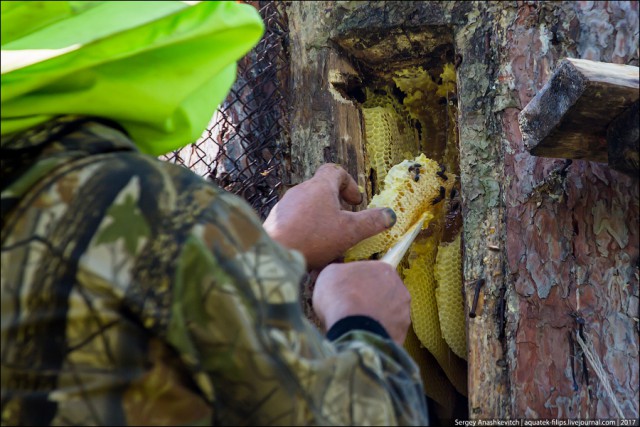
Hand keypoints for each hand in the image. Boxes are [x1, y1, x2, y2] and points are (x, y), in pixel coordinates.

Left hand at [263, 164, 395, 269]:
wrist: (274, 253)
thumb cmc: (313, 238)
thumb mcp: (350, 231)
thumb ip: (372, 222)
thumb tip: (390, 215)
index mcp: (320, 187)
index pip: (335, 171)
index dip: (349, 183)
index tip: (356, 202)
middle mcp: (300, 191)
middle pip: (322, 191)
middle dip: (337, 208)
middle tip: (346, 225)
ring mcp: (285, 206)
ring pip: (310, 210)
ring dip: (323, 223)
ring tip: (330, 246)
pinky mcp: (276, 222)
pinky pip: (297, 224)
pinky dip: (308, 234)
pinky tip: (313, 256)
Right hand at [312, 261, 410, 344]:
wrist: (350, 327)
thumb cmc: (339, 295)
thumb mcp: (330, 273)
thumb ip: (342, 272)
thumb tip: (342, 278)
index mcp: (385, 269)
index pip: (374, 273)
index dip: (360, 282)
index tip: (350, 290)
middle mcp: (400, 289)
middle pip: (385, 293)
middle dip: (371, 299)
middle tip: (354, 307)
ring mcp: (404, 313)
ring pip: (389, 314)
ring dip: (377, 317)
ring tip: (358, 324)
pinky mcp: (401, 333)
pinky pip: (388, 332)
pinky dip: (378, 334)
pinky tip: (364, 336)